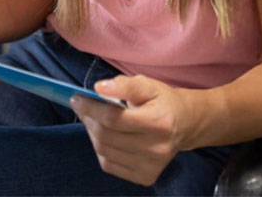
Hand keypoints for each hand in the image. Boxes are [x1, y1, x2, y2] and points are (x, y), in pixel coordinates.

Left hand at [71, 75, 193, 185]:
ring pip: (104, 152)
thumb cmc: (163, 102)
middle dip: (88, 120)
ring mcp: (151, 166)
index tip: (77, 98)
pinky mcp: (145, 177)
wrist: (185, 125)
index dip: (91, 108)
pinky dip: (101, 149)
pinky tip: (105, 137)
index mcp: (159, 123)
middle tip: (82, 107)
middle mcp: (156, 149)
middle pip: (106, 137)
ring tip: (93, 120)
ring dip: (92, 134)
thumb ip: (125, 85)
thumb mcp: (148, 85)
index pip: (114, 119)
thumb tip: (98, 88)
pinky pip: (109, 165)